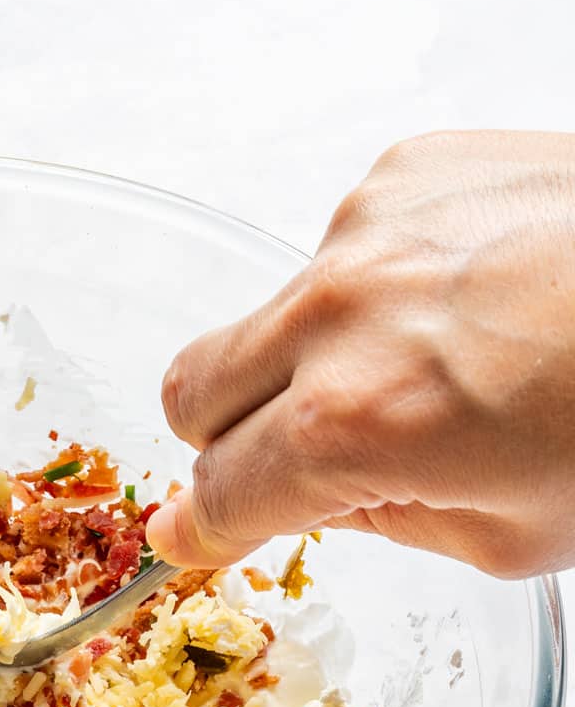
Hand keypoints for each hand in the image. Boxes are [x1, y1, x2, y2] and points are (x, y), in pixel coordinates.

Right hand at [147, 130, 574, 576]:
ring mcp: (367, 226)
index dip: (200, 531)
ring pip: (269, 316)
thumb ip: (386, 523)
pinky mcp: (409, 169)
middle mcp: (337, 311)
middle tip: (294, 465)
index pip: (217, 494)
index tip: (194, 537)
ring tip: (434, 367)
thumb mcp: (516, 533)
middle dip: (225, 443)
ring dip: (310, 358)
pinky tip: (465, 302)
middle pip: (190, 391)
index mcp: (356, 424)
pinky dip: (375, 289)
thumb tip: (321, 501)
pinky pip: (341, 248)